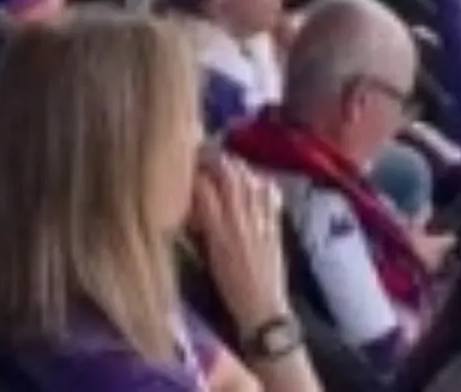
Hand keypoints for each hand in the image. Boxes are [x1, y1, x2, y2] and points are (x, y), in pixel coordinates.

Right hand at [189, 154, 290, 328]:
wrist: (262, 306)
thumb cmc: (228, 286)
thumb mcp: (207, 255)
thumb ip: (202, 225)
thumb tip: (194, 201)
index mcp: (217, 230)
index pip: (202, 187)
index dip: (193, 171)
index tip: (184, 165)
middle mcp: (239, 219)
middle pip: (228, 173)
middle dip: (214, 158)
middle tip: (204, 155)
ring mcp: (260, 218)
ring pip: (248, 177)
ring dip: (236, 165)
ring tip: (226, 164)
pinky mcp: (275, 222)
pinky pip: (269, 192)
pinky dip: (259, 181)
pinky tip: (253, 181)